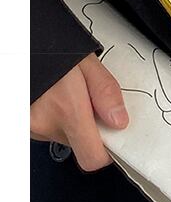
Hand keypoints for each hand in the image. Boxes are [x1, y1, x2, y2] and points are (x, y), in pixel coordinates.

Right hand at [30, 53, 128, 170]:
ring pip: (62, 135)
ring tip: (68, 93)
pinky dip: (54, 117)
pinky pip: (47, 128)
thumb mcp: (87, 62)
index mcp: (67, 109)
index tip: (114, 139)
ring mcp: (31, 125)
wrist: (20, 45)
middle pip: (79, 145)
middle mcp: (45, 123)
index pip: (92, 157)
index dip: (106, 152)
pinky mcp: (23, 123)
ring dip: (70, 121)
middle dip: (89, 127)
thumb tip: (119, 121)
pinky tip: (54, 96)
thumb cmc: (50, 47)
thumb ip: (106, 92)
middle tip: (88, 100)